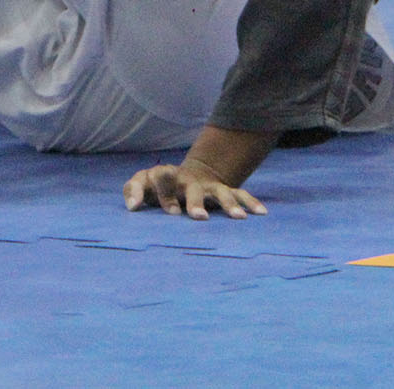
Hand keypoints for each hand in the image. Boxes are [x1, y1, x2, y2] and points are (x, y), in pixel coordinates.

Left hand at [123, 160, 266, 220]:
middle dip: (196, 202)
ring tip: (238, 218)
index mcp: (167, 179)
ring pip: (221, 192)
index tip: (171, 211)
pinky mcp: (224, 191)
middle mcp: (190, 182)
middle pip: (193, 189)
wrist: (187, 175)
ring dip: (228, 204)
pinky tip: (260, 213)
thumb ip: (132, 190)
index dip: (164, 191)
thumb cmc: (158, 186)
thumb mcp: (142, 183)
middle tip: (198, 217)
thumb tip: (132, 207)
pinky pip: (240, 194)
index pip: (161, 178)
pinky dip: (250, 202)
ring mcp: (209, 186)